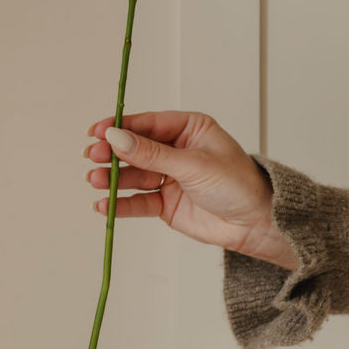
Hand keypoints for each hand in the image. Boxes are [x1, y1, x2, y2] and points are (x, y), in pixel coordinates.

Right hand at [84, 111, 299, 269]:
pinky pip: (138, 201)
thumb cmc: (237, 184)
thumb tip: (117, 138)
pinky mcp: (166, 204)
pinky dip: (121, 204)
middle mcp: (176, 150)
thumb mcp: (193, 164)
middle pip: (136, 148)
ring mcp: (170, 177)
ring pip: (133, 175)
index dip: (121, 127)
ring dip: (112, 178)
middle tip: (91, 156)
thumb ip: (152, 154)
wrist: (257, 224)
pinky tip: (104, 205)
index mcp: (189, 128)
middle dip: (112, 152)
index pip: (148, 123)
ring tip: (94, 180)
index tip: (97, 131)